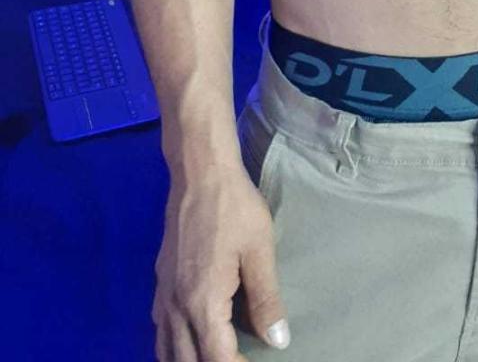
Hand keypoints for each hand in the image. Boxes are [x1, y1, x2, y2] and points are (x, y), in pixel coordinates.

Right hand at [153, 168, 288, 360]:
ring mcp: (162, 296)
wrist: (200, 173)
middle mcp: (175, 307)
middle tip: (241, 359)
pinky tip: (194, 339)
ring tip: (219, 354)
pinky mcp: (159, 283)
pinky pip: (161, 332)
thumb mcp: (260, 250)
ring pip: (166, 352)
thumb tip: (278, 341)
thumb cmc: (235, 208)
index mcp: (202, 303)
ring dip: (191, 361)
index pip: (217, 359)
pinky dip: (175, 347)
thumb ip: (266, 299)